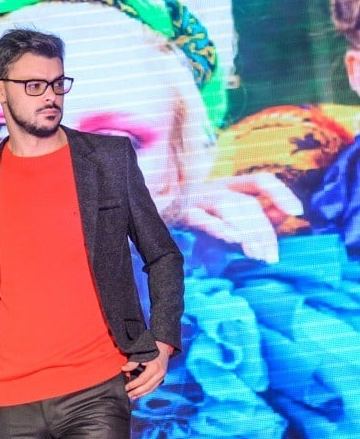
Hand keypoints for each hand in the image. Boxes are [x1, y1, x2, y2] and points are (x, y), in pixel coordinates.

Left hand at [122, 341, 170, 399]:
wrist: (164, 346)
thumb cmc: (152, 349)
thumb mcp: (141, 354)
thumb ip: (132, 363)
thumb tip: (124, 369)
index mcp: (154, 368)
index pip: (142, 380)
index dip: (133, 385)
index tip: (126, 388)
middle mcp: (160, 374)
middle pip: (147, 387)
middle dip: (137, 392)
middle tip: (128, 395)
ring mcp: (162, 377)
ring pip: (151, 389)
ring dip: (142, 394)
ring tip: (133, 397)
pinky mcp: (162, 378)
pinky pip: (154, 387)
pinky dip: (147, 391)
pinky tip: (141, 394)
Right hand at [173, 173, 302, 262]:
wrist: (142, 215)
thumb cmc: (186, 220)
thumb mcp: (222, 222)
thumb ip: (250, 222)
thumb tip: (278, 228)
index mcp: (225, 186)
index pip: (260, 181)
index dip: (280, 193)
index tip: (297, 212)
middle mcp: (212, 187)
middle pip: (247, 203)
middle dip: (263, 230)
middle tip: (269, 257)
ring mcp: (194, 197)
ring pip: (228, 206)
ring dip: (246, 230)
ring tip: (256, 254)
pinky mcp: (177, 211)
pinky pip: (201, 217)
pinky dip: (219, 226)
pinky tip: (234, 240)